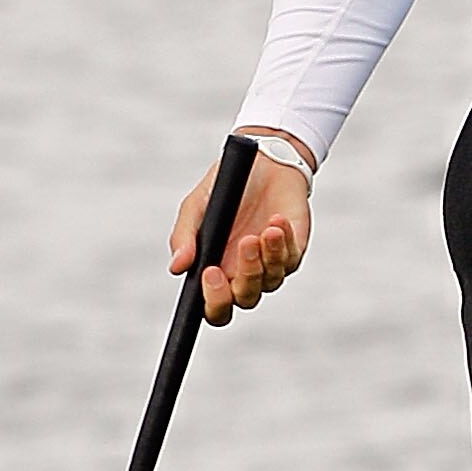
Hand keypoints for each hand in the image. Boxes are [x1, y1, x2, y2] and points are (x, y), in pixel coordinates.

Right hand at [170, 135, 314, 324]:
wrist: (261, 163)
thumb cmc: (226, 190)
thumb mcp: (196, 208)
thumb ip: (185, 237)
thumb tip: (177, 266)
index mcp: (216, 273)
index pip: (215, 307)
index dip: (213, 300)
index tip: (210, 273)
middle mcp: (243, 275)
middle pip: (246, 299)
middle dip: (246, 275)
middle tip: (243, 244)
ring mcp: (271, 266)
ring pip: (270, 280)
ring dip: (266, 257)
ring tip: (261, 231)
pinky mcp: (293, 252)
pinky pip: (290, 258)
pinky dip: (283, 242)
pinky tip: (276, 220)